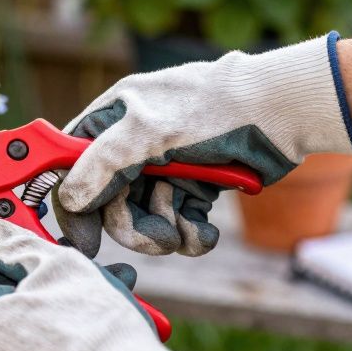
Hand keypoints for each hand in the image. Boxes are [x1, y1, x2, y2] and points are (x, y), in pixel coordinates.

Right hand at [55, 34, 351, 257]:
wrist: (282, 115)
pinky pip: (176, 224)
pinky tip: (205, 232)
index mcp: (113, 119)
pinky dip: (190, 234)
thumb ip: (102, 163)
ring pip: (144, 219)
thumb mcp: (149, 131)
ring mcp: (164, 168)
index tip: (83, 241)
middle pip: (110, 203)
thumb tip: (69, 199)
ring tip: (189, 232)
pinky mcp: (193, 188)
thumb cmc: (216, 108)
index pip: (73, 166)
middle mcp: (134, 145)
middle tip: (158, 239)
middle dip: (134, 226)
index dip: (75, 205)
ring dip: (166, 233)